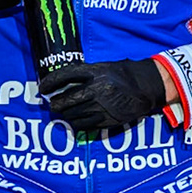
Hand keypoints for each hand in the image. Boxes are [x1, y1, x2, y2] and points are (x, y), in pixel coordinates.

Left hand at [39, 59, 168, 132]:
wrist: (149, 86)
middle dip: (56, 104)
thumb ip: (87, 73)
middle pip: (67, 99)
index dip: (51, 82)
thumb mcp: (105, 66)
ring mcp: (103, 105)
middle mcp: (98, 89)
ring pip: (73, 114)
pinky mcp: (108, 119)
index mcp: (96, 72)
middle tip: (53, 105)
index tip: (42, 88)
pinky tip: (75, 121)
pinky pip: (85, 125)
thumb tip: (63, 81)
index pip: (66, 75)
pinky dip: (76, 124)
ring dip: (65, 115)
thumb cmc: (125, 74)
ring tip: (64, 113)